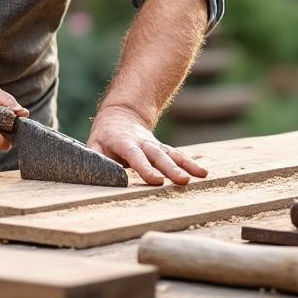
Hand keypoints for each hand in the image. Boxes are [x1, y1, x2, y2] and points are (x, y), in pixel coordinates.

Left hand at [88, 105, 207, 185]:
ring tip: (201, 176)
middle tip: (183, 181)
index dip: (145, 169)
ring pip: (172, 154)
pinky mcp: (163, 149)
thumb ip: (97, 159)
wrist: (121, 116)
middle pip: (159, 156)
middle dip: (171, 169)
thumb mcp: (94, 145)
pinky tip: (203, 173)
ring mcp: (155, 145)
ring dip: (186, 165)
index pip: (135, 156)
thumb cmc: (104, 137)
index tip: (157, 181)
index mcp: (124, 142)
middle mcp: (143, 143)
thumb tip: (101, 174)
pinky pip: (177, 156)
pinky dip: (190, 164)